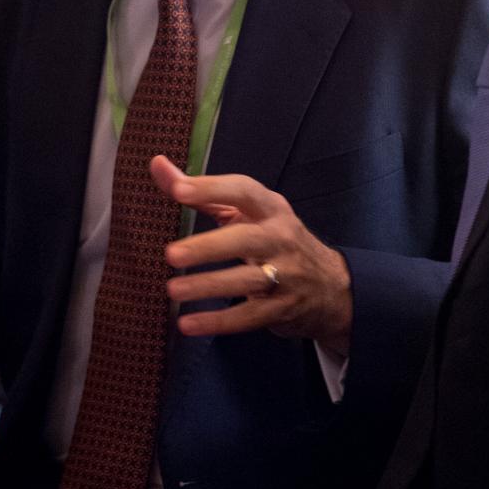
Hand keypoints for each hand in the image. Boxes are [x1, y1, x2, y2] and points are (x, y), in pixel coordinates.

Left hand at [153, 156, 352, 356]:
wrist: (331, 286)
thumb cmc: (275, 241)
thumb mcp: (247, 213)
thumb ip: (201, 193)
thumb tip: (157, 164)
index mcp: (271, 209)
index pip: (244, 191)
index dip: (212, 189)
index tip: (178, 190)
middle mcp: (280, 239)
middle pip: (246, 240)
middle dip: (209, 246)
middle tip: (171, 254)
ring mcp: (285, 275)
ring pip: (246, 281)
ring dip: (208, 286)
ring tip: (173, 290)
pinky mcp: (282, 309)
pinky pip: (248, 317)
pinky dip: (218, 322)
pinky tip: (188, 324)